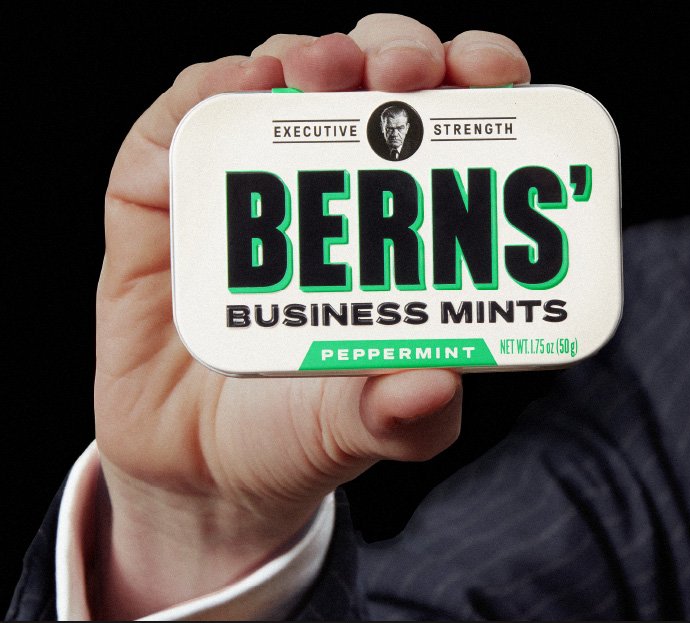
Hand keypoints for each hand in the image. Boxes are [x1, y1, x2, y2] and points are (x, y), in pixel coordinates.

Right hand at [92, 13, 529, 618]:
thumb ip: (404, 416)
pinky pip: (179, 121)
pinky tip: (234, 92)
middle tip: (403, 74)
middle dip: (397, 52)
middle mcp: (328, 191)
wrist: (195, 470)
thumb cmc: (294, 434)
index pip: (451, 129)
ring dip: (307, 56)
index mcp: (396, 232)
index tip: (492, 74)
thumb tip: (438, 384)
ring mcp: (246, 184)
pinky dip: (206, 92)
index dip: (477, 80)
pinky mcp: (163, 194)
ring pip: (282, 78)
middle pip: (374, 81)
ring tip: (320, 74)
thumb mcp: (357, 428)